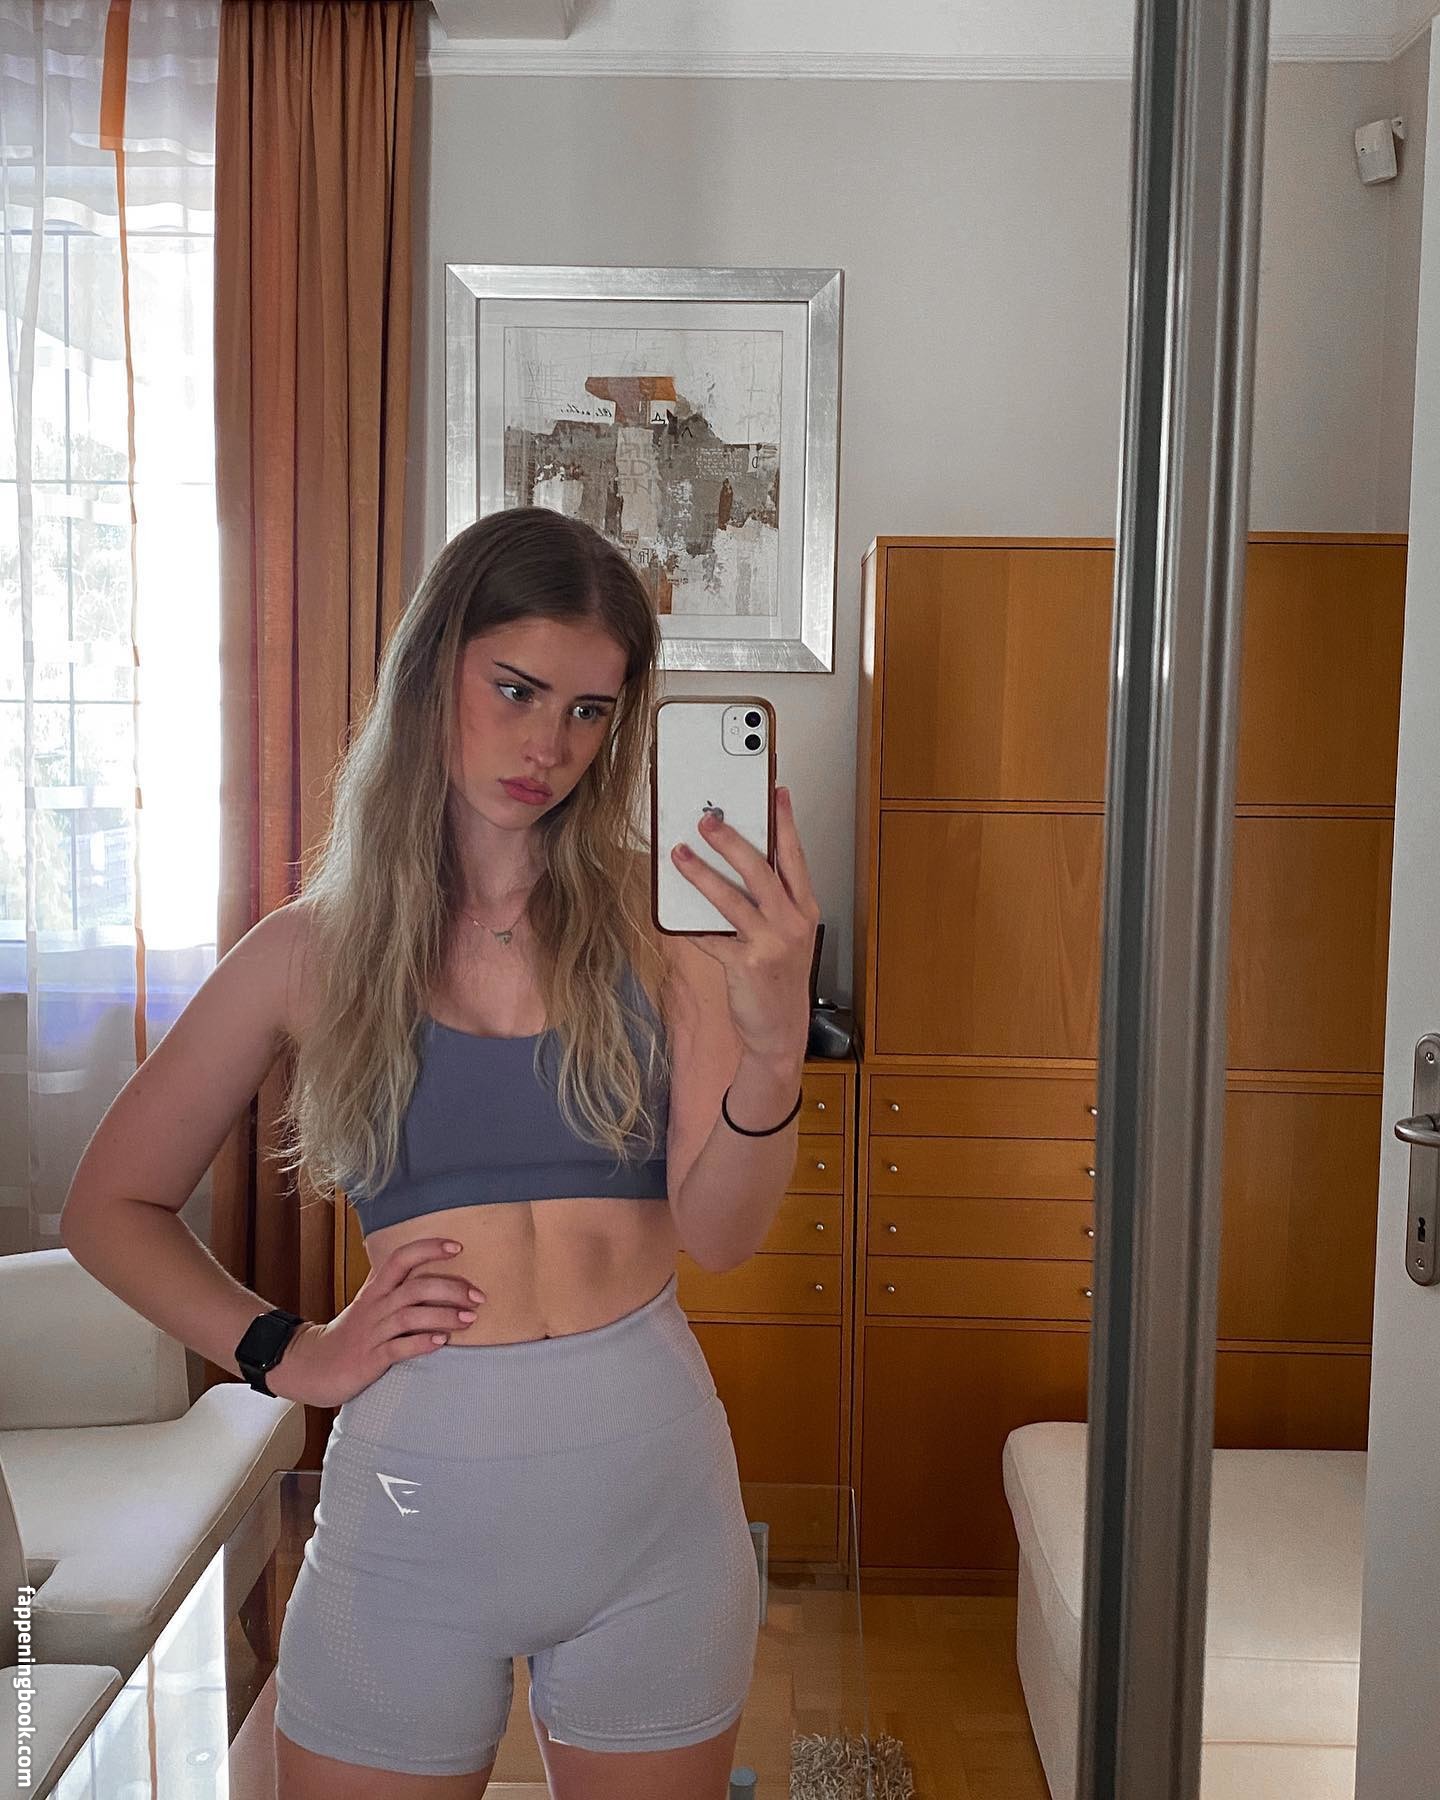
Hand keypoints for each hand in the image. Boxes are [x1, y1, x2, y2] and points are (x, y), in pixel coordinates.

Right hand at [267, 1238, 483, 1407]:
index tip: (458, 1247)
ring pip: (410, 1316)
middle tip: (479, 1297)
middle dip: (450, 1289)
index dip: (428, 1248)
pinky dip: (422, 1343)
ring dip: (444, 1316)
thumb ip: (396, 1288)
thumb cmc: (352, 1333)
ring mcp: (372, 1332)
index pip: (401, 1258)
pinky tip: (442, 1342)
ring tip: (470, 1319)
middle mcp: (375, 1306)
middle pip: (415, 1287)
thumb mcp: (371, 1304)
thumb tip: (432, 1272)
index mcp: (376, 1289)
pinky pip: (398, 1348)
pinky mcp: (370, 1358)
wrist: (314, 1365)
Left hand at [669, 784, 820, 1066]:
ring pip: (732, 898)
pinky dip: (690, 925)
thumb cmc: (779, 980)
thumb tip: (733, 866)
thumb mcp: (786, 937)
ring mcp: (770, 944)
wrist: (780, 1031)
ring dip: (702, 873)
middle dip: (733, 840)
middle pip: (761, 870)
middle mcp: (792, 923)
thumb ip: (769, 903)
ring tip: (680, 853)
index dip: (785, 823)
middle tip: (708, 819)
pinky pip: (711, 937)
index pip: (795, 857)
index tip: (777, 793)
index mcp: (804, 910)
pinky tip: (672, 910)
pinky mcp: (745, 965)